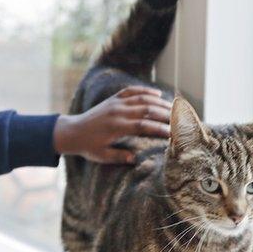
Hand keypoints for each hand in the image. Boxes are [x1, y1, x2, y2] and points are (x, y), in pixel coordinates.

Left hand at [53, 86, 171, 163]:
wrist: (72, 131)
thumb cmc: (88, 146)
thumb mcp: (102, 156)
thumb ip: (119, 157)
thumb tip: (136, 159)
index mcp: (116, 127)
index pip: (144, 126)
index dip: (160, 129)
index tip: (173, 134)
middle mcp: (118, 112)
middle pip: (147, 110)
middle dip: (165, 114)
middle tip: (180, 119)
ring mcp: (116, 103)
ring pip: (142, 99)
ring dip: (160, 102)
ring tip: (174, 108)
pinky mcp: (113, 99)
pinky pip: (132, 91)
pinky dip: (145, 91)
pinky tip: (157, 94)